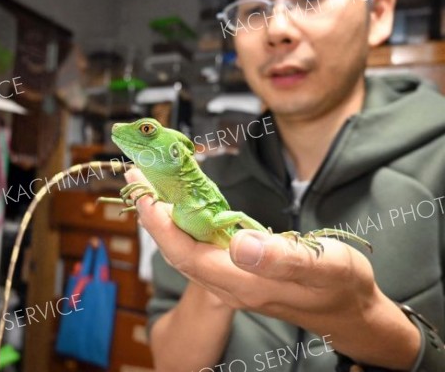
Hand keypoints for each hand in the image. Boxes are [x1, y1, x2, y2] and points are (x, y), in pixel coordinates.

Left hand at [125, 168, 419, 368]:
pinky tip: (185, 209)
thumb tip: (238, 242)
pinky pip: (200, 250)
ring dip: (164, 220)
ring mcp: (233, 281)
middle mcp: (230, 284)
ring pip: (186, 251)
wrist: (351, 310)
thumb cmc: (342, 285)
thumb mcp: (323, 266)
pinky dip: (185, 226)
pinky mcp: (239, 274)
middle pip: (177, 250)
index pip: (186, 252)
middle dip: (152, 215)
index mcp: (243, 282)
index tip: (143, 191)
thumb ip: (281, 258)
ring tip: (152, 188)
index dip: (160, 223)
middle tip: (137, 178)